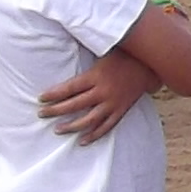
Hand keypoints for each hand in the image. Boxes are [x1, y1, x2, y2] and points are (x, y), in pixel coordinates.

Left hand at [39, 52, 158, 143]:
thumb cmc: (123, 55)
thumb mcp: (103, 52)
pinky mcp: (121, 110)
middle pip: (75, 105)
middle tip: (41, 114)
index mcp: (96, 76)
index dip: (53, 94)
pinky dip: (94, 134)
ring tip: (58, 129)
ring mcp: (113, 103)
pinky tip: (82, 140)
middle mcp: (103, 92)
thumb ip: (86, 55)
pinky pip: (106, 126)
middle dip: (56, 110)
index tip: (40, 98)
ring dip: (72, 126)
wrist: (150, 64)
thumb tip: (66, 51)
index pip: (69, 88)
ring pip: (89, 120)